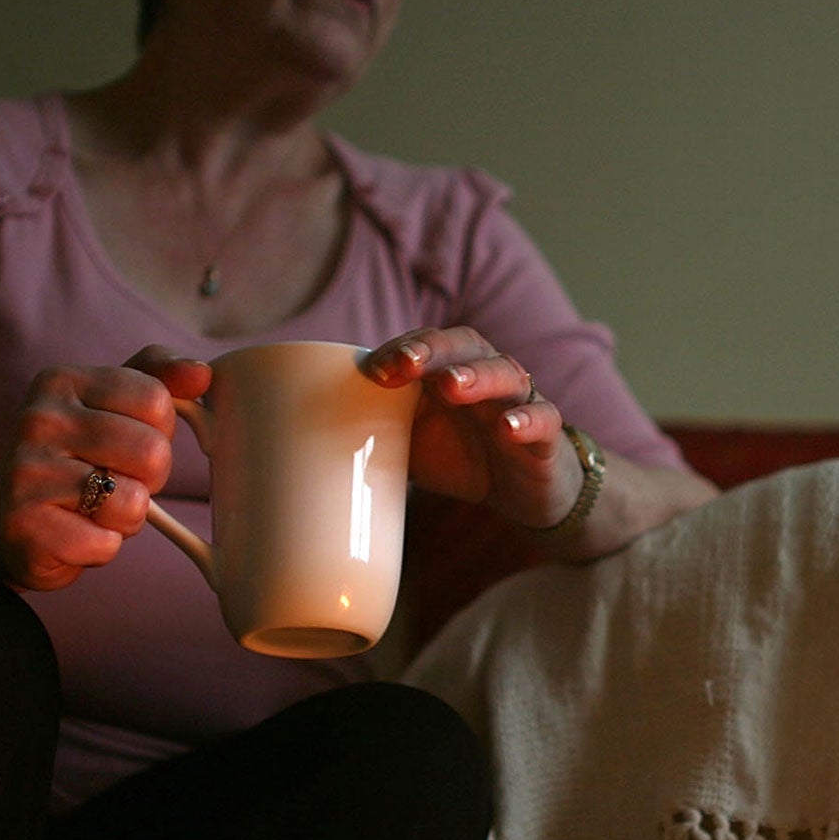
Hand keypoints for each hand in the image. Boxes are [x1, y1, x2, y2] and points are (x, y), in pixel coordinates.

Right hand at [0, 346, 206, 589]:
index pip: (156, 400)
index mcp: (62, 381)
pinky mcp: (26, 526)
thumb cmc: (75, 458)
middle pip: (152, 452)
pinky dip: (104, 547)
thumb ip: (158, 378)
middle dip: (150, 478)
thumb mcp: (111, 406)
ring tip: (95, 507)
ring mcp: (28, 473)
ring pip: (134, 502)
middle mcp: (38, 420)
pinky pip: (107, 543)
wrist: (5, 517)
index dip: (159, 431)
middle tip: (115, 480)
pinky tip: (76, 532)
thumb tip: (201, 373)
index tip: (128, 442)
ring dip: (128, 516)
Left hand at [363, 326, 579, 529]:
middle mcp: (485, 377)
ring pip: (505, 374)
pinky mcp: (546, 437)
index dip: (402, 350)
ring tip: (451, 386)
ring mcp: (518, 402)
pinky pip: (543, 418)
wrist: (524, 494)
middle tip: (406, 363)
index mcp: (449, 371)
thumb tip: (292, 441)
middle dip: (434, 350)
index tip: (374, 370)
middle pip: (465, 345)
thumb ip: (368, 433)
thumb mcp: (408, 445)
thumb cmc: (462, 459)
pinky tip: (508, 428)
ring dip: (477, 376)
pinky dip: (526, 419)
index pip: (427, 345)